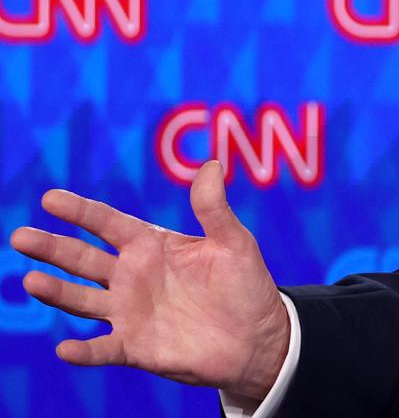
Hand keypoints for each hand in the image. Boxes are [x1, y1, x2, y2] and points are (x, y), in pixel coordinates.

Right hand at [8, 160, 290, 402]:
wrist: (258, 337)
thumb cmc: (245, 285)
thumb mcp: (233, 242)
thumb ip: (213, 208)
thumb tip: (210, 164)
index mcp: (151, 246)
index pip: (108, 223)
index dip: (80, 211)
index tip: (50, 198)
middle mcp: (132, 277)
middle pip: (82, 258)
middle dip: (52, 247)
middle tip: (19, 237)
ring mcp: (129, 312)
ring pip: (82, 300)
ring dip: (57, 292)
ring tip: (32, 281)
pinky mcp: (135, 347)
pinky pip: (103, 349)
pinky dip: (84, 351)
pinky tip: (65, 348)